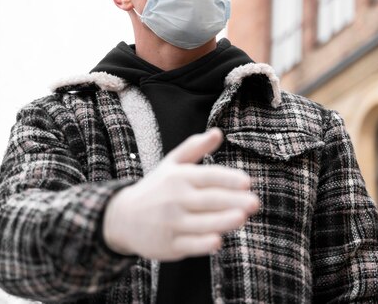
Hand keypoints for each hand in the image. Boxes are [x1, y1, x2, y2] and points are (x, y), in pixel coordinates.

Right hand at [102, 128, 258, 260]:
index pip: (207, 176)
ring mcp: (171, 223)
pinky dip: (202, 244)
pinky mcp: (168, 245)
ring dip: (222, 221)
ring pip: (201, 223)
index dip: (227, 179)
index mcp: (179, 178)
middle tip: (255, 203)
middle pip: (208, 200)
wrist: (122, 218)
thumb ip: (196, 147)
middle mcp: (175, 199)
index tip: (247, 182)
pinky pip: (188, 245)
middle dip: (233, 201)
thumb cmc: (156, 188)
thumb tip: (219, 132)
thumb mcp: (172, 164)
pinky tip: (217, 241)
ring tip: (242, 218)